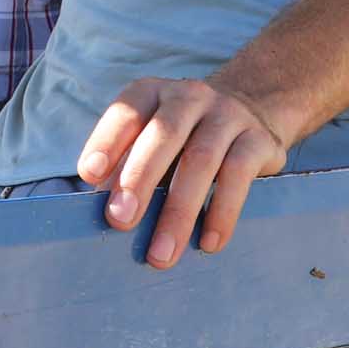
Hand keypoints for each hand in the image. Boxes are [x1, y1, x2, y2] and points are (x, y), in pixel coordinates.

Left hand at [78, 77, 290, 269]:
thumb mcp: (154, 137)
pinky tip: (208, 243)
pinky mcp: (259, 139)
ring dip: (179, 211)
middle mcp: (189, 97)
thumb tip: (106, 212)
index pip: (127, 112)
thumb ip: (128, 166)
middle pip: (163, 134)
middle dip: (139, 178)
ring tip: (161, 253)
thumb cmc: (185, 136)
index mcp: (153, 93)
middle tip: (120, 220)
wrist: (253, 108)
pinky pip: (238, 175)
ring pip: (201, 160)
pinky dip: (221, 212)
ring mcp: (227, 115)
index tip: (90, 175)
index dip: (106, 141)